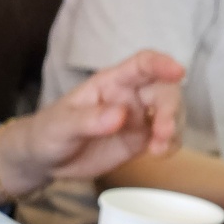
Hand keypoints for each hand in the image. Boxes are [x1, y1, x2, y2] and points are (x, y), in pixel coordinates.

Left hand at [0, 51, 186, 192]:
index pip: (142, 64)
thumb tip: (120, 116)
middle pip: (163, 91)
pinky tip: (162, 154)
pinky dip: (170, 144)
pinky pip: (164, 138)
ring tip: (159, 150)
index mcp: (112, 82)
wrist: (44, 159)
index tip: (178, 72)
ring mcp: (138, 118)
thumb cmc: (49, 132)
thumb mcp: (61, 126)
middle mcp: (131, 96)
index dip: (162, 64)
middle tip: (162, 133)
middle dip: (169, 109)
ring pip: (169, 114)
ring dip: (173, 128)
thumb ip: (88, 120)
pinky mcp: (139, 141)